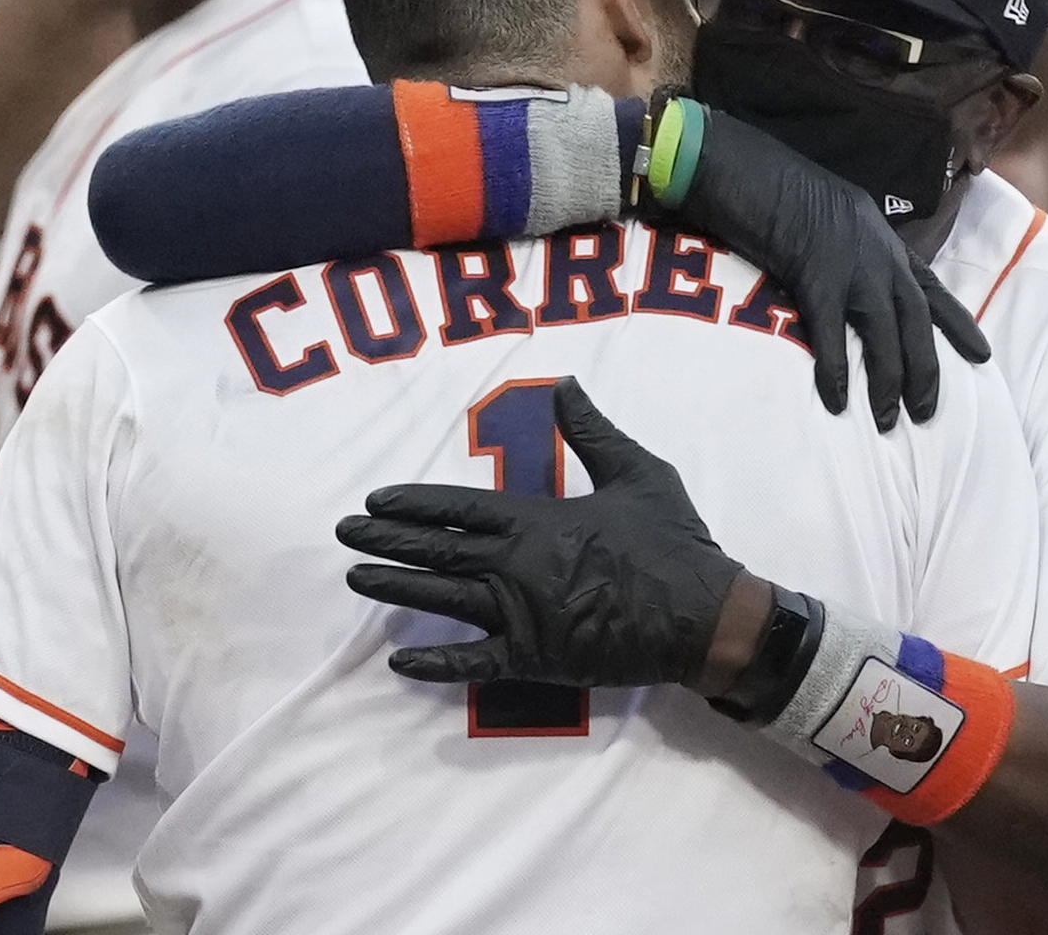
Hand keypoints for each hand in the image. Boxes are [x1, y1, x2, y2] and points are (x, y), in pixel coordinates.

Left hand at [337, 378, 747, 687]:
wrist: (702, 616)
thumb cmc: (671, 541)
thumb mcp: (636, 471)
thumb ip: (592, 430)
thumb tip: (563, 384)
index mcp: (535, 519)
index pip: (456, 507)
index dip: (412, 503)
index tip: (374, 502)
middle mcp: (515, 565)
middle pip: (435, 549)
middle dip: (385, 541)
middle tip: (345, 534)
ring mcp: (519, 615)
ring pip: (442, 598)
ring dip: (395, 588)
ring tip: (356, 578)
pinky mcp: (533, 658)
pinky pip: (472, 662)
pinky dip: (434, 663)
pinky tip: (399, 660)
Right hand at [674, 108, 991, 430]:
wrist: (757, 168)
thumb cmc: (787, 188)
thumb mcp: (838, 214)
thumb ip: (853, 246)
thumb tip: (852, 271)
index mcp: (885, 243)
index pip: (933, 290)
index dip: (959, 325)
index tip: (982, 355)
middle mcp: (880, 258)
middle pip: (917, 324)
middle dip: (926, 371)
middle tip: (926, 413)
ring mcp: (853, 269)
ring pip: (886, 336)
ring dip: (889, 383)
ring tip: (888, 421)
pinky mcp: (818, 279)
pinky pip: (834, 337)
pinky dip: (837, 373)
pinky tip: (837, 402)